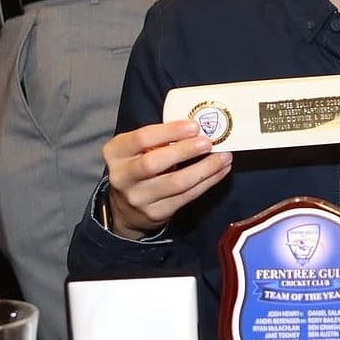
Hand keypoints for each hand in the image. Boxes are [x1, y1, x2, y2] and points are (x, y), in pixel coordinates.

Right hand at [104, 119, 232, 238]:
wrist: (126, 209)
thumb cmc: (138, 166)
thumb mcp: (137, 148)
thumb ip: (158, 138)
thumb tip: (197, 128)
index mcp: (116, 153)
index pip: (142, 138)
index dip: (170, 131)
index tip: (194, 126)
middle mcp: (123, 177)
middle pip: (155, 163)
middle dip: (185, 151)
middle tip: (209, 142)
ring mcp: (139, 198)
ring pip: (176, 183)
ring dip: (205, 169)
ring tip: (224, 157)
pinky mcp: (156, 214)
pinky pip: (187, 197)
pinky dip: (207, 182)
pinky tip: (219, 171)